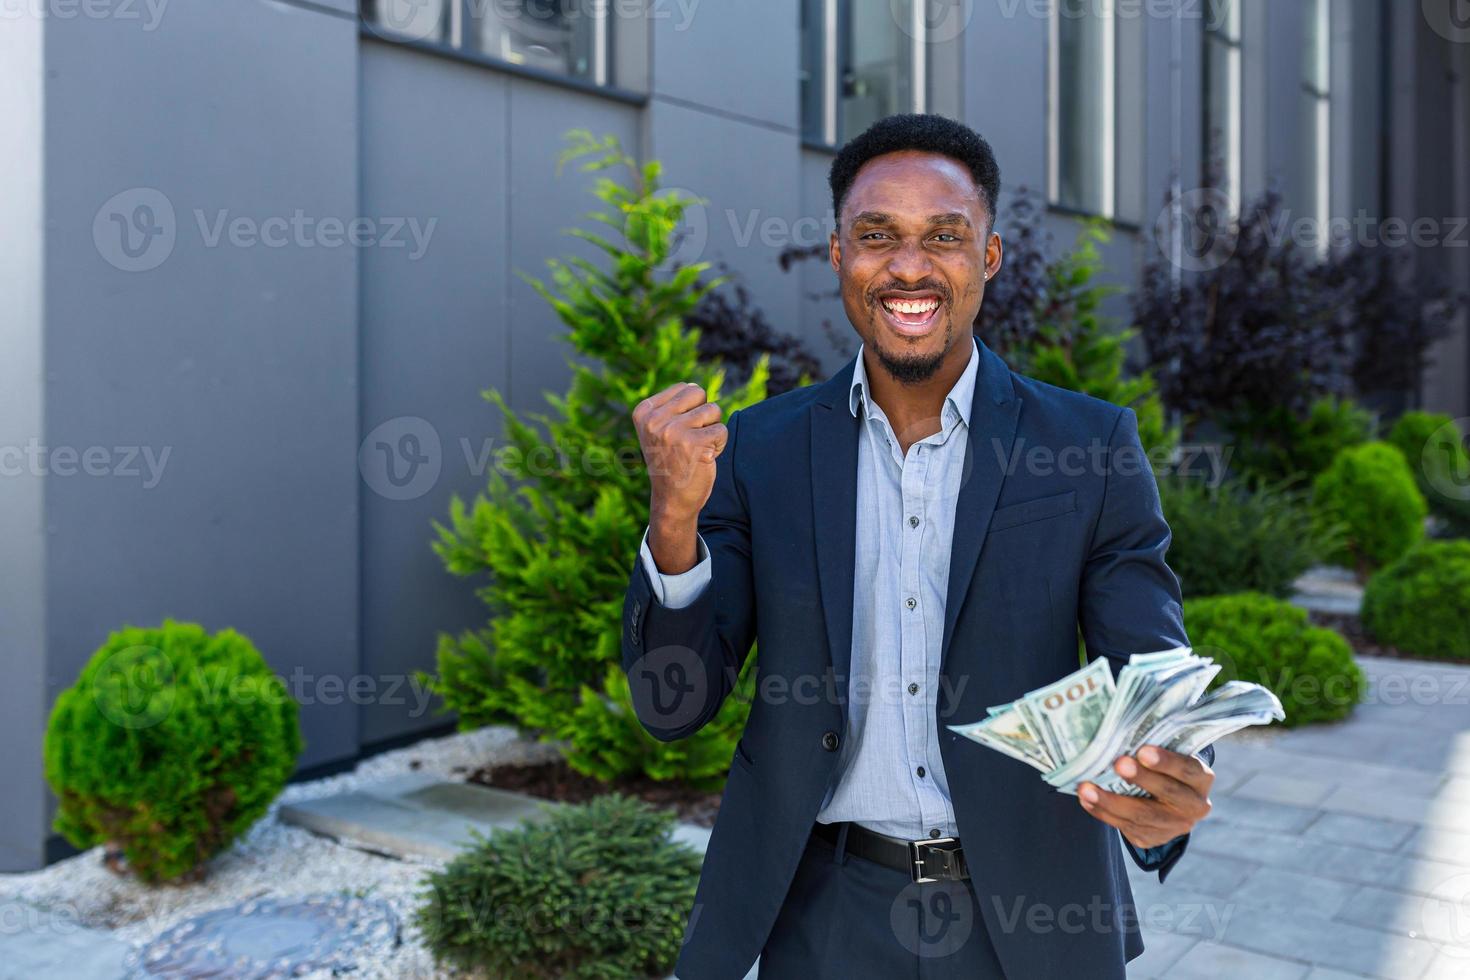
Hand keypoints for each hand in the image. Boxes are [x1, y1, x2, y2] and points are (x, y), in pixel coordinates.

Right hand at [633, 383, 725, 572]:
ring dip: (712, 430)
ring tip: (697, 449)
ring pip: (713, 410)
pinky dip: (720, 444)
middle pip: (699, 393)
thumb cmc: (671, 461)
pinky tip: (705, 458)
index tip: (678, 433)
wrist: (672, 500)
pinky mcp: (695, 444)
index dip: (690, 409)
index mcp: (643, 411)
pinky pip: (722, 430)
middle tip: (692, 438)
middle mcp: (655, 420)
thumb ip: (673, 406)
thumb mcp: (659, 429)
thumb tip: (696, 387)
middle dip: (703, 414)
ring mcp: (673, 431)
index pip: (684, 388)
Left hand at [1076, 746, 1213, 849]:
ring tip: (1086, 788)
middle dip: (1140, 779)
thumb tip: (1120, 730)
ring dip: (1110, 801)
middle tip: (1117, 764)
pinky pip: (1126, 827)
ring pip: (1142, 816)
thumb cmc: (1162, 767)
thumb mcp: (1169, 754)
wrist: (1168, 803)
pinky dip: (1103, 813)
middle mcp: (1194, 806)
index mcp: (1202, 779)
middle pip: (1167, 793)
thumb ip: (1153, 747)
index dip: (1167, 762)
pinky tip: (1087, 800)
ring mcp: (1174, 826)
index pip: (1188, 769)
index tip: (1143, 751)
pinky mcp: (1153, 838)